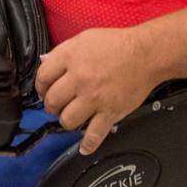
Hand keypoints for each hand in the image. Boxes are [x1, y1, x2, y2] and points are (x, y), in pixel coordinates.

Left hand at [36, 28, 156, 154]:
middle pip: (52, 101)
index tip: (44, 90)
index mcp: (71, 57)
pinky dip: (88, 145)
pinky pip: (94, 135)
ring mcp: (94, 98)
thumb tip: (45, 63)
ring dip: (66, 121)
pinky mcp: (110, 112)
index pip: (42, 77)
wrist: (147, 54)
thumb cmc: (118, 45)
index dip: (40, 86)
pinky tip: (85, 147)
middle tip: (58, 104)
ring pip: (67, 120)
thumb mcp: (84, 39)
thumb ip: (62, 51)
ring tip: (72, 116)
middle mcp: (80, 78)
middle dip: (52, 105)